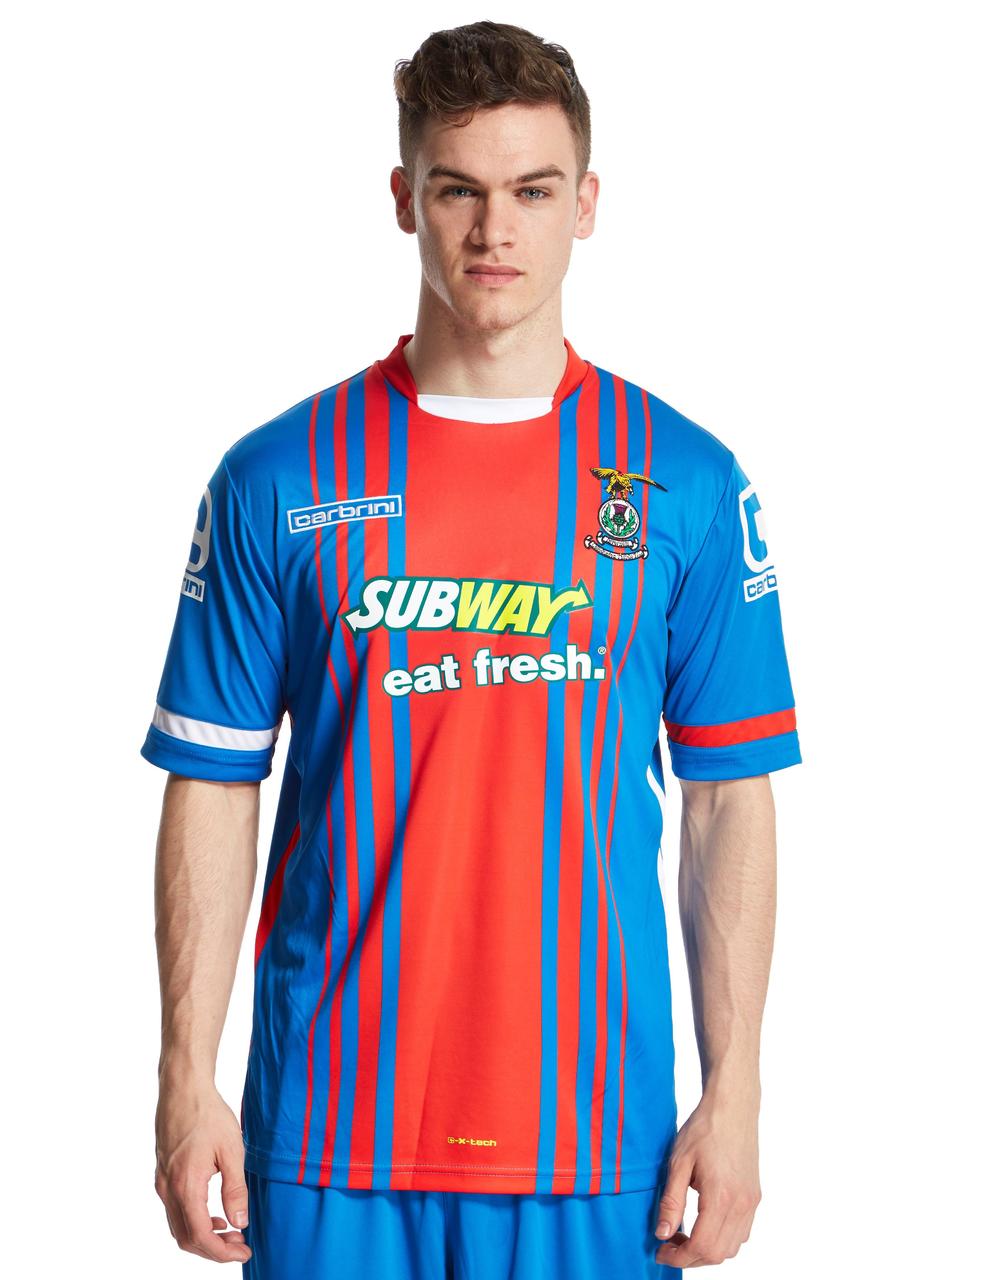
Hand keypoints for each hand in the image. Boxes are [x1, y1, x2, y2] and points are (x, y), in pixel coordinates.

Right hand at [154, 1080, 251, 1263]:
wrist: (183, 1089)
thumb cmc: (209, 1115)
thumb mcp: (232, 1151)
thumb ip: (236, 1189)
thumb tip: (239, 1222)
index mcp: (186, 1186)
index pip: (200, 1236)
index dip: (222, 1253)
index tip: (243, 1252)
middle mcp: (168, 1189)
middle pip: (186, 1238)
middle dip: (213, 1249)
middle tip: (240, 1244)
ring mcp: (162, 1183)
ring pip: (178, 1226)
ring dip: (203, 1236)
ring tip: (230, 1230)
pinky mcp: (162, 1174)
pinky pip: (175, 1211)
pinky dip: (193, 1221)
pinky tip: (213, 1213)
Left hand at [653, 1092, 761, 1267]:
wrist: (732, 1106)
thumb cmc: (704, 1128)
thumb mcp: (678, 1162)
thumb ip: (671, 1201)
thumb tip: (662, 1234)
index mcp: (721, 1197)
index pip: (701, 1246)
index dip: (678, 1257)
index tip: (661, 1251)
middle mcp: (741, 1204)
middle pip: (718, 1253)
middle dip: (691, 1257)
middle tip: (668, 1244)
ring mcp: (751, 1202)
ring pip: (732, 1247)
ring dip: (708, 1251)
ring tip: (684, 1235)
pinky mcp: (754, 1196)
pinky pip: (741, 1232)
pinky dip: (723, 1239)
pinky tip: (704, 1224)